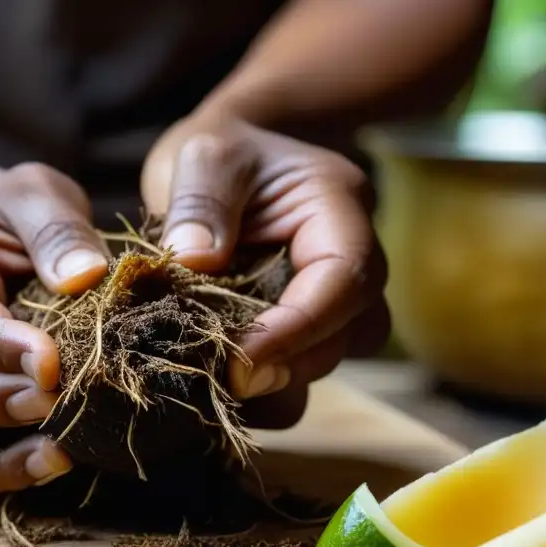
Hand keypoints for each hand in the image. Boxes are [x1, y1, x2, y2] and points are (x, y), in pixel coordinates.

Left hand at [141, 114, 389, 428]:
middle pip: (343, 336)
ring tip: (210, 383)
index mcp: (339, 214)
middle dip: (283, 364)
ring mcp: (331, 306)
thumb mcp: (205, 154)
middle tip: (215, 376)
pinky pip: (296, 380)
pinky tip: (209, 385)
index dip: (299, 327)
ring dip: (273, 387)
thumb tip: (194, 261)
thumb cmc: (221, 153)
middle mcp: (351, 266)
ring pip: (324, 366)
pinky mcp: (302, 335)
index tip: (240, 358)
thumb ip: (200, 200)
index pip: (345, 280)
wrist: (225, 168)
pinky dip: (259, 393)